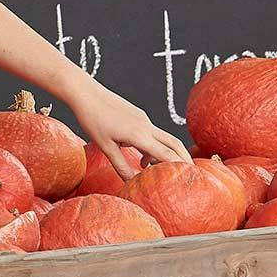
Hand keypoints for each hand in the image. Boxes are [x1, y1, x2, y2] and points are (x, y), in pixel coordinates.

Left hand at [59, 76, 188, 174]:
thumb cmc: (92, 120)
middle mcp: (146, 126)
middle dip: (184, 159)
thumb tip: (132, 182)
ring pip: (164, 138)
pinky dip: (154, 146)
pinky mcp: (139, 115)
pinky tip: (142, 156)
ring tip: (155, 170)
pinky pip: (153, 133)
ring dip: (166, 154)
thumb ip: (121, 165)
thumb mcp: (105, 147)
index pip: (167, 154)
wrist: (86, 93)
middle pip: (175, 144)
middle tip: (190, 175)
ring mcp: (144, 119)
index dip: (179, 167)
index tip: (189, 179)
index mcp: (139, 135)